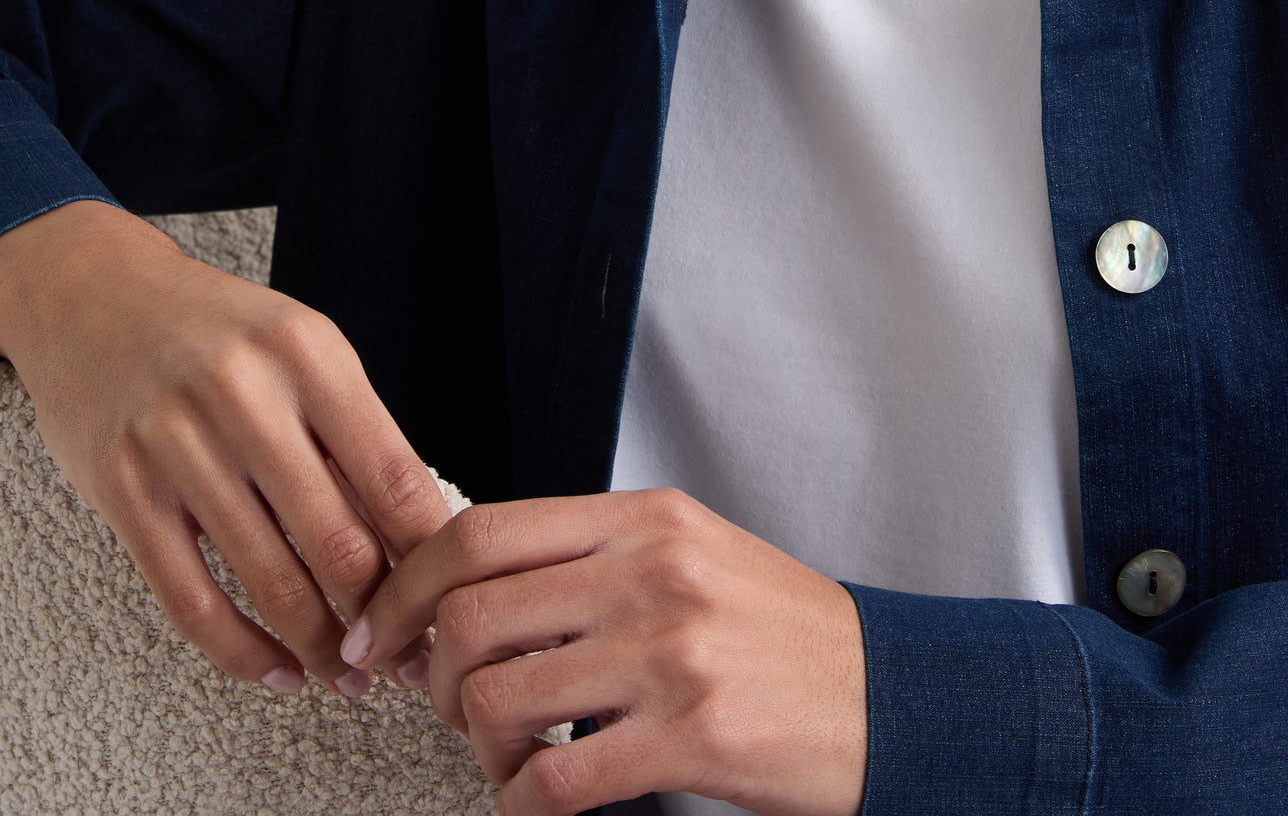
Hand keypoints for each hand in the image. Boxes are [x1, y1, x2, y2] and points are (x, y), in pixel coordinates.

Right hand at [0, 199, 450, 696]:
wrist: (98, 298)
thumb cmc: (217, 332)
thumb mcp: (302, 351)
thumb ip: (355, 433)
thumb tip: (419, 537)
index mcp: (309, 353)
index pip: (394, 477)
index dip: (429, 560)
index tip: (448, 604)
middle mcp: (245, 393)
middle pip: (338, 540)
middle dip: (382, 616)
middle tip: (402, 656)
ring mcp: (178, 443)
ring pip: (270, 581)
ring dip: (319, 647)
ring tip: (347, 674)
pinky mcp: (125, 490)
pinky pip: (193, 601)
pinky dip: (244, 653)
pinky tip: (278, 670)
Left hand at [341, 485, 868, 814]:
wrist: (890, 694)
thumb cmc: (781, 632)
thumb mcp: (690, 555)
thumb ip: (591, 558)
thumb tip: (468, 592)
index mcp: (645, 517)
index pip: (482, 530)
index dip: (406, 584)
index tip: (380, 630)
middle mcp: (652, 572)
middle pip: (472, 614)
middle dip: (431, 676)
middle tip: (441, 706)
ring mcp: (672, 653)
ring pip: (499, 698)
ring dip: (481, 749)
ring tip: (511, 760)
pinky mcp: (693, 736)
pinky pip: (556, 781)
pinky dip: (525, 806)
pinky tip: (543, 804)